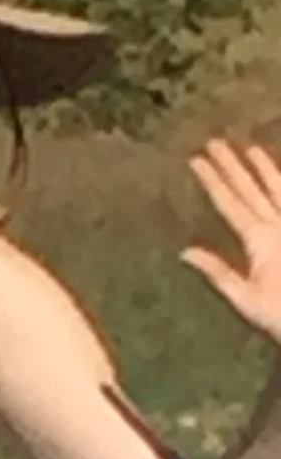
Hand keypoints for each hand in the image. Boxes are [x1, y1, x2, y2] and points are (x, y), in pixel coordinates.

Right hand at [183, 141, 280, 346]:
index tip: (197, 159)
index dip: (214, 180)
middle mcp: (279, 226)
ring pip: (279, 190)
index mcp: (260, 240)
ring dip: (265, 169)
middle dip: (233, 166)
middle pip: (252, 190)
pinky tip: (279, 180)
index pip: (231, 203)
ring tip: (253, 150)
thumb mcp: (245, 299)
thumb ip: (218, 272)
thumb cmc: (280, 315)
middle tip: (216, 143)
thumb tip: (186, 252)